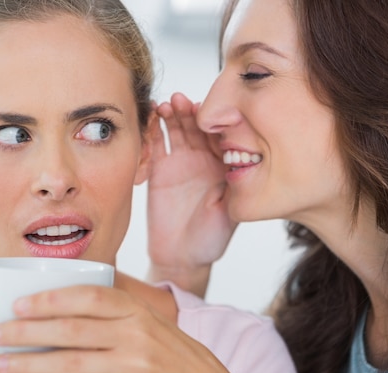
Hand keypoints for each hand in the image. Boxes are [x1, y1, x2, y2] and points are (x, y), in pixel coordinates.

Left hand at [0, 285, 253, 372]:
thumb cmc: (172, 355)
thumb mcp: (150, 323)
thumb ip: (114, 312)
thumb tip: (60, 304)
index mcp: (137, 311)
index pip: (89, 297)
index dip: (50, 299)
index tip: (19, 304)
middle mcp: (135, 335)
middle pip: (71, 329)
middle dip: (27, 332)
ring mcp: (135, 366)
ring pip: (71, 362)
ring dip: (30, 362)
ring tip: (2, 363)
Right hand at [148, 93, 236, 295]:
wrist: (181, 257)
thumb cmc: (210, 238)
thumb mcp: (228, 213)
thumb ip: (229, 187)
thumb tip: (234, 161)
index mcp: (224, 165)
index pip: (221, 134)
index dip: (216, 120)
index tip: (211, 110)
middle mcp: (203, 159)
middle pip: (197, 126)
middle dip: (190, 111)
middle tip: (183, 101)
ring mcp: (180, 162)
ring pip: (176, 130)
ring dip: (172, 115)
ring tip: (167, 105)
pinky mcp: (159, 169)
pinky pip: (156, 144)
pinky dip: (153, 129)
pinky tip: (152, 116)